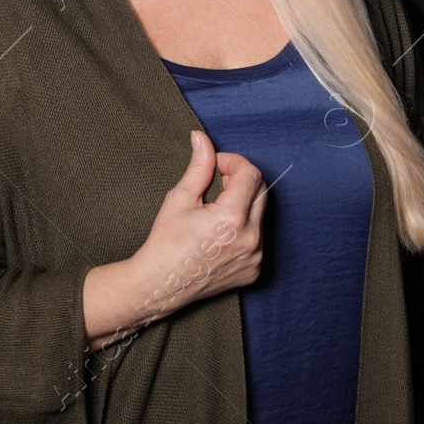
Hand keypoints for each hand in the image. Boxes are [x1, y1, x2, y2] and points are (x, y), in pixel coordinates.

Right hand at [126, 129, 266, 323]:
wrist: (161, 284)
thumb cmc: (166, 242)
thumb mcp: (180, 198)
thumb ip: (199, 166)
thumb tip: (202, 138)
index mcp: (232, 218)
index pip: (250, 174)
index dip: (233, 162)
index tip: (216, 165)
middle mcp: (251, 239)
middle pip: (261, 191)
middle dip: (241, 179)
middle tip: (216, 183)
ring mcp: (255, 257)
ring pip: (260, 214)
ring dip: (243, 203)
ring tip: (216, 210)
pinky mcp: (254, 270)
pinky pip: (258, 237)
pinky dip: (245, 227)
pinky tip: (220, 233)